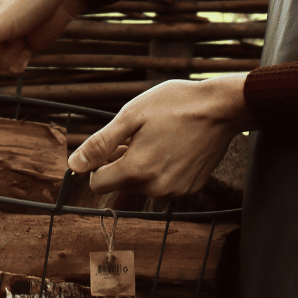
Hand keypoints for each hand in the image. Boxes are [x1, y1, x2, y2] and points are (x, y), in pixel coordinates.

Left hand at [68, 74, 256, 197]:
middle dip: (122, 164)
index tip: (114, 146)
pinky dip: (163, 170)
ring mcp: (174, 192)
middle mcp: (155, 189)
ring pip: (142, 186)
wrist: (223, 108)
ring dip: (143, 168)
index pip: (97, 185)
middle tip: (141, 137)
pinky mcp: (189, 190)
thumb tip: (74, 164)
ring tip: (160, 140)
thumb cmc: (176, 105)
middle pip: (120, 185)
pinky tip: (176, 148)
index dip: (99, 165)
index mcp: (136, 171)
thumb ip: (100, 144)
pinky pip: (163, 186)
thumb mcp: (131, 116)